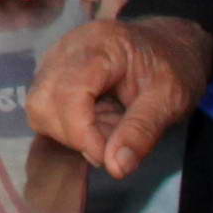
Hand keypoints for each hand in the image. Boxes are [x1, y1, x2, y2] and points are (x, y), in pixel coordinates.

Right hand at [29, 12, 211, 178]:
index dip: (82, 133)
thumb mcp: (170, 100)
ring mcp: (56, 57)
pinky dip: (68, 125)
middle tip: (112, 141)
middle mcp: (69, 46)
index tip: (109, 156)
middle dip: (75, 134)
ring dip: (69, 131)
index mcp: (102, 45)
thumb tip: (115, 168)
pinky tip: (97, 120)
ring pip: (39, 107)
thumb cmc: (173, 68)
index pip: (70, 92)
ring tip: (106, 128)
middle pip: (44, 101)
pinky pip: (44, 106)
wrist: (170, 47)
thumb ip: (142, 132)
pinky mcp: (53, 72)